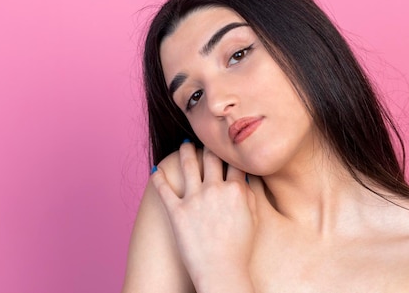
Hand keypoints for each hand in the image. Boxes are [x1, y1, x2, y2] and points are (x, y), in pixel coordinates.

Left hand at [151, 142, 256, 290]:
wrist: (221, 272)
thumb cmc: (240, 250)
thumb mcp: (254, 219)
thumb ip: (248, 195)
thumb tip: (243, 178)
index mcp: (235, 190)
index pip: (232, 161)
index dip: (229, 151)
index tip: (226, 143)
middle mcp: (214, 189)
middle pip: (210, 157)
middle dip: (207, 144)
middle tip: (204, 137)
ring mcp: (194, 200)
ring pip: (187, 165)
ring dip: (184, 152)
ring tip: (183, 145)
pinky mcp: (176, 212)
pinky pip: (164, 189)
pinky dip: (158, 178)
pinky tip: (155, 170)